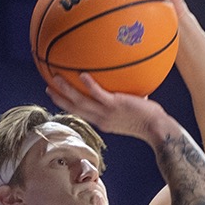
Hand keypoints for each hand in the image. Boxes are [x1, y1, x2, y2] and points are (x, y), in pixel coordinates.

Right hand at [45, 72, 171, 142]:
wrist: (157, 129)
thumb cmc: (149, 120)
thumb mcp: (133, 112)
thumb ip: (128, 100)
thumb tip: (133, 88)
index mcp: (103, 122)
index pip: (82, 114)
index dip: (69, 106)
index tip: (59, 97)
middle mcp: (101, 119)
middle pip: (75, 109)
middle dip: (60, 99)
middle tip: (48, 88)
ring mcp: (106, 113)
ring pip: (80, 102)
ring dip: (67, 90)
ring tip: (56, 78)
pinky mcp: (115, 105)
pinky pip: (98, 94)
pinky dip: (89, 85)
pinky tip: (82, 74)